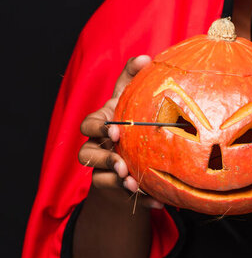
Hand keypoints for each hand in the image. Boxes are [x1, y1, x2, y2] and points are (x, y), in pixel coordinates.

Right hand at [78, 56, 162, 208]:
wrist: (129, 154)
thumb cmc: (130, 121)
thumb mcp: (130, 99)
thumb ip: (132, 77)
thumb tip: (146, 57)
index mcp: (102, 124)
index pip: (89, 124)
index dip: (98, 127)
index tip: (114, 129)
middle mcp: (96, 146)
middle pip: (87, 154)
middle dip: (103, 158)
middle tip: (121, 162)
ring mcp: (102, 168)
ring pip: (100, 176)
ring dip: (118, 180)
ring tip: (133, 183)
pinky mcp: (112, 187)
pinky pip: (123, 195)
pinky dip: (140, 199)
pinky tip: (158, 201)